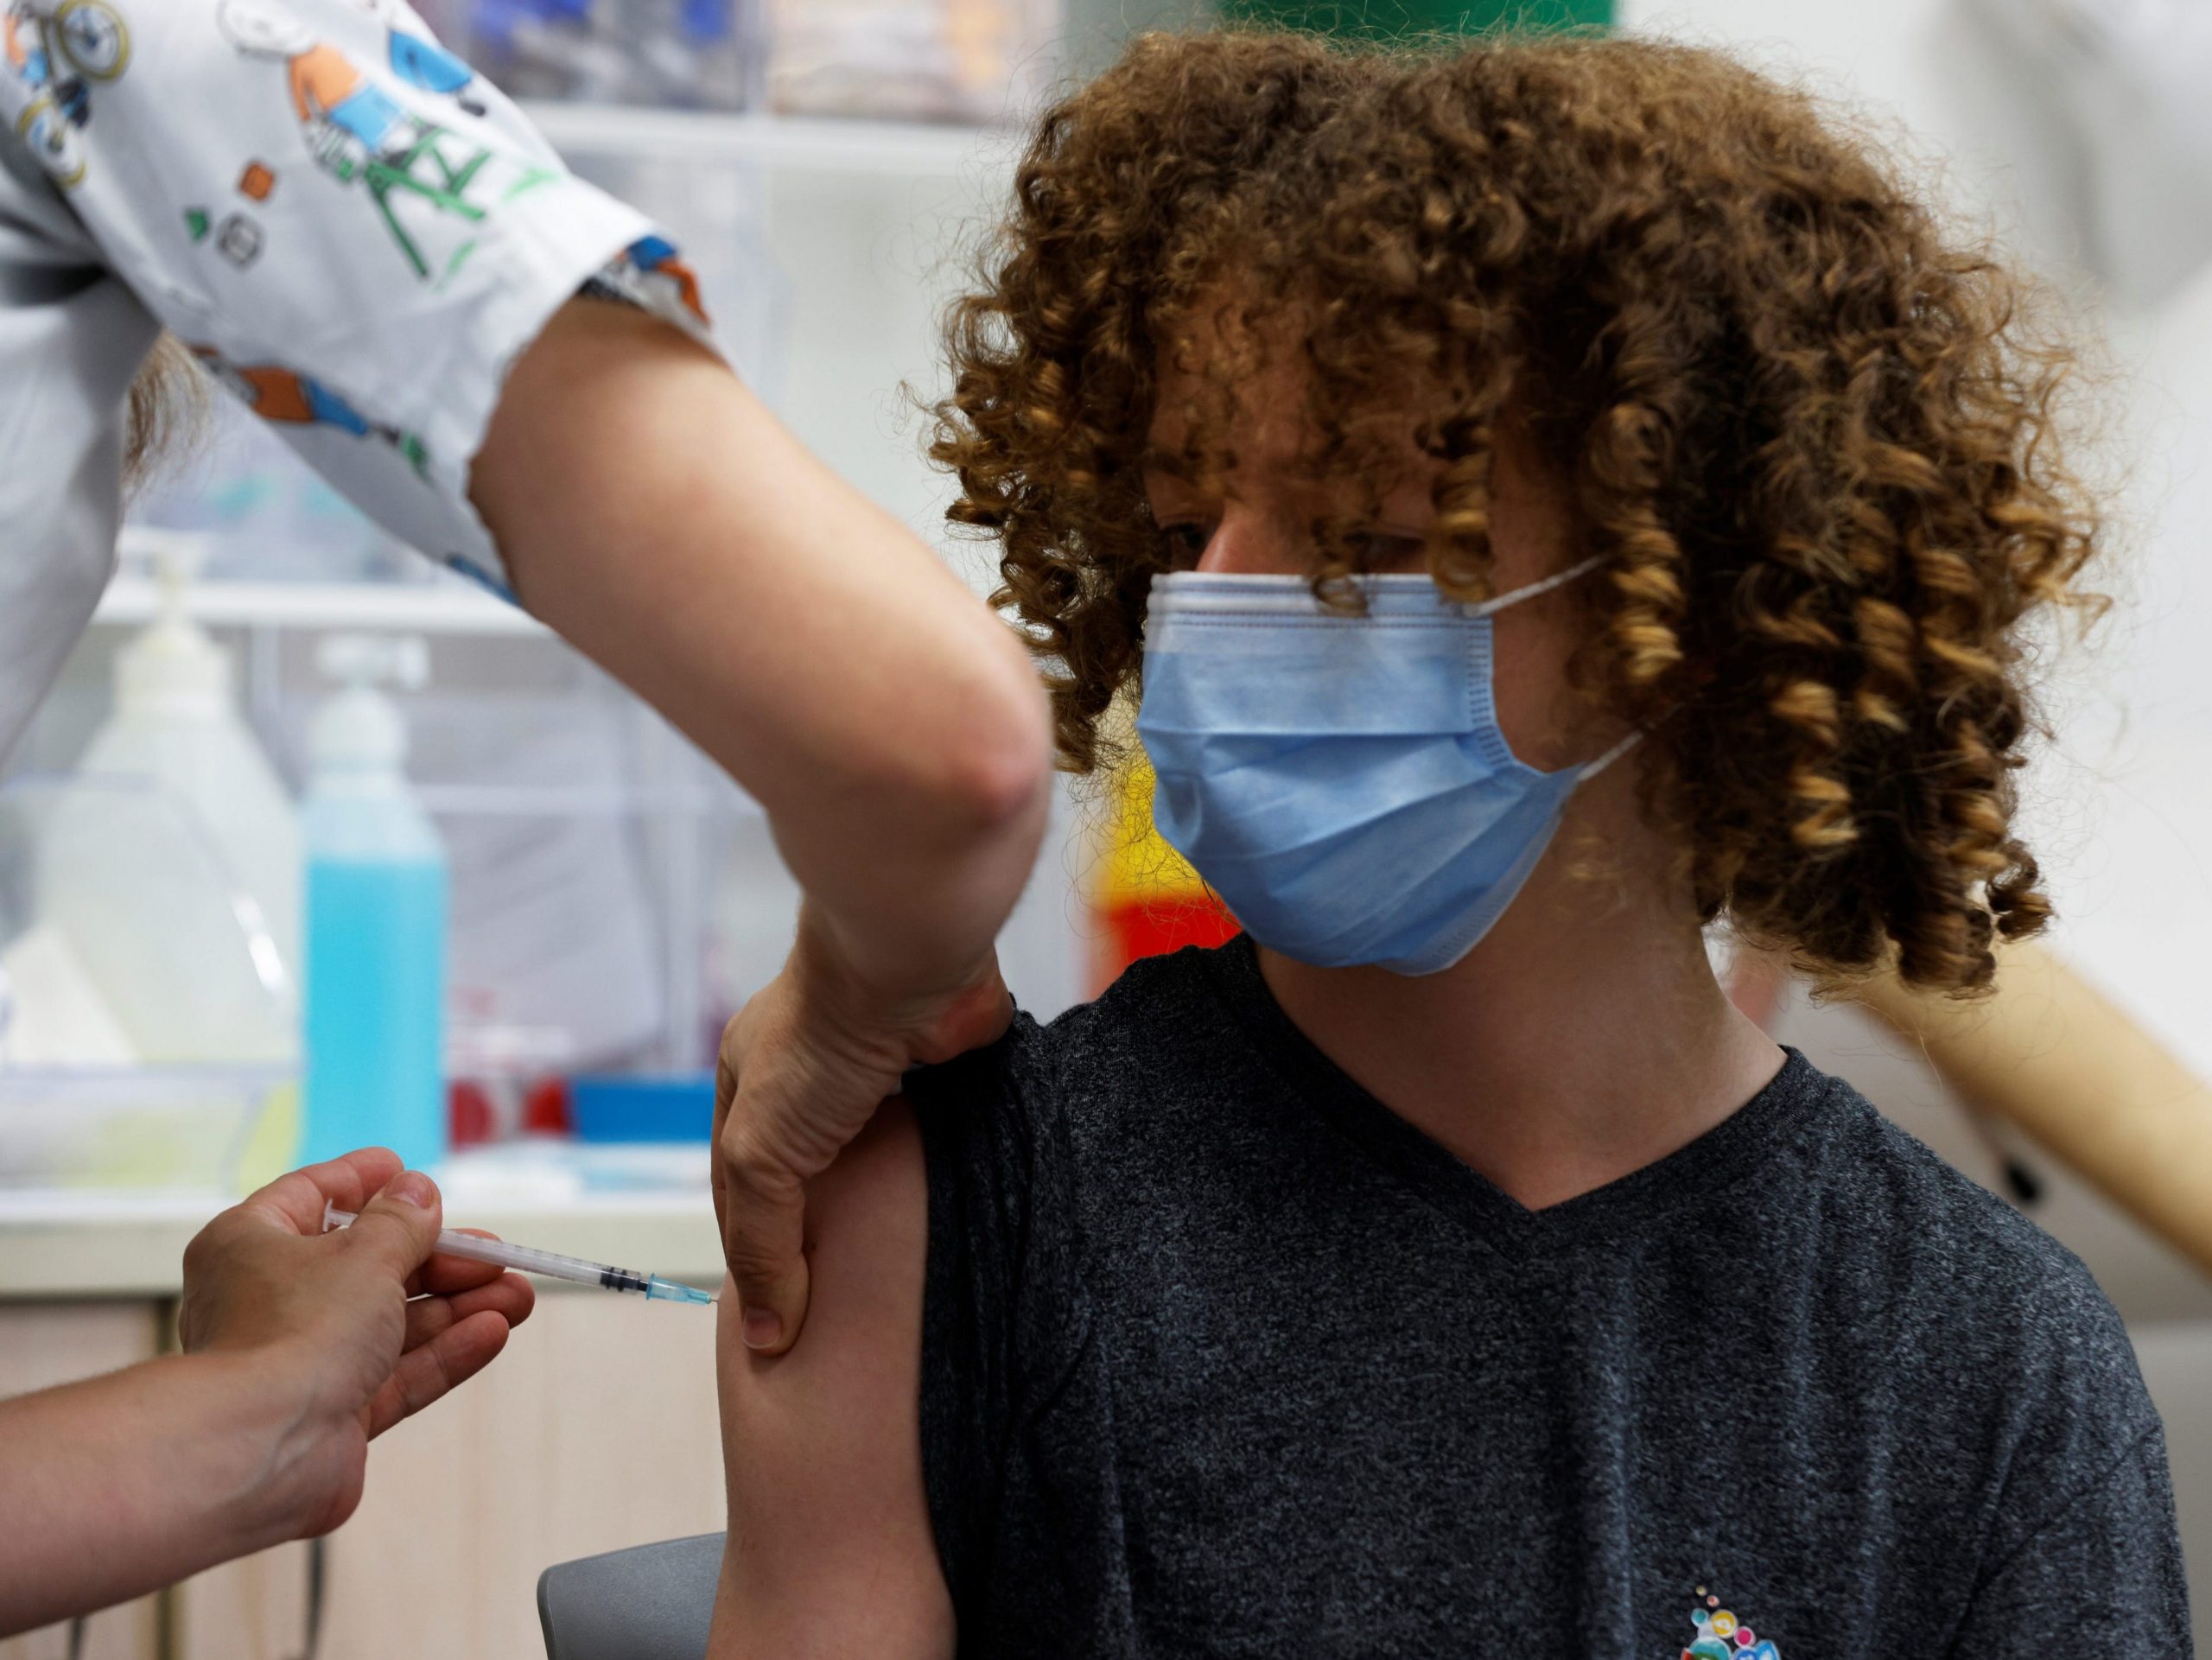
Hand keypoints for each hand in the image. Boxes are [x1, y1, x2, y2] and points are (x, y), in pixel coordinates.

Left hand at [177, 1149, 534, 1538]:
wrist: (260, 1448)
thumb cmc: (298, 1329)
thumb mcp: (365, 1254)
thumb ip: (402, 1222)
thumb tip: (417, 1192)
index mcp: (253, 1245)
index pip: (311, 1197)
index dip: (362, 1182)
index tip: (406, 1172)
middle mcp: (271, 1300)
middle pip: (368, 1265)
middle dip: (441, 1260)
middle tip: (497, 1255)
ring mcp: (302, 1360)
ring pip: (390, 1322)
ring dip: (456, 1306)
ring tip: (519, 1295)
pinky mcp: (332, 1413)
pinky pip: (395, 1374)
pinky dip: (443, 1352)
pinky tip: (493, 1332)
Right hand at [714, 904, 1010, 1355]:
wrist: (907, 967)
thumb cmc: (816, 1045)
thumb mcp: (760, 1155)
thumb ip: (761, 1243)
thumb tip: (768, 1336)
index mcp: (752, 1085)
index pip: (745, 1189)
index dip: (758, 1252)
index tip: (781, 1320)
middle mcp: (812, 1078)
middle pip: (814, 1177)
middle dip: (826, 1232)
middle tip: (845, 1310)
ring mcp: (881, 1074)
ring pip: (881, 1163)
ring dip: (888, 1207)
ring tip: (901, 1279)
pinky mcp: (942, 1073)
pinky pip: (941, 1141)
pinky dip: (941, 1178)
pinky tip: (948, 1224)